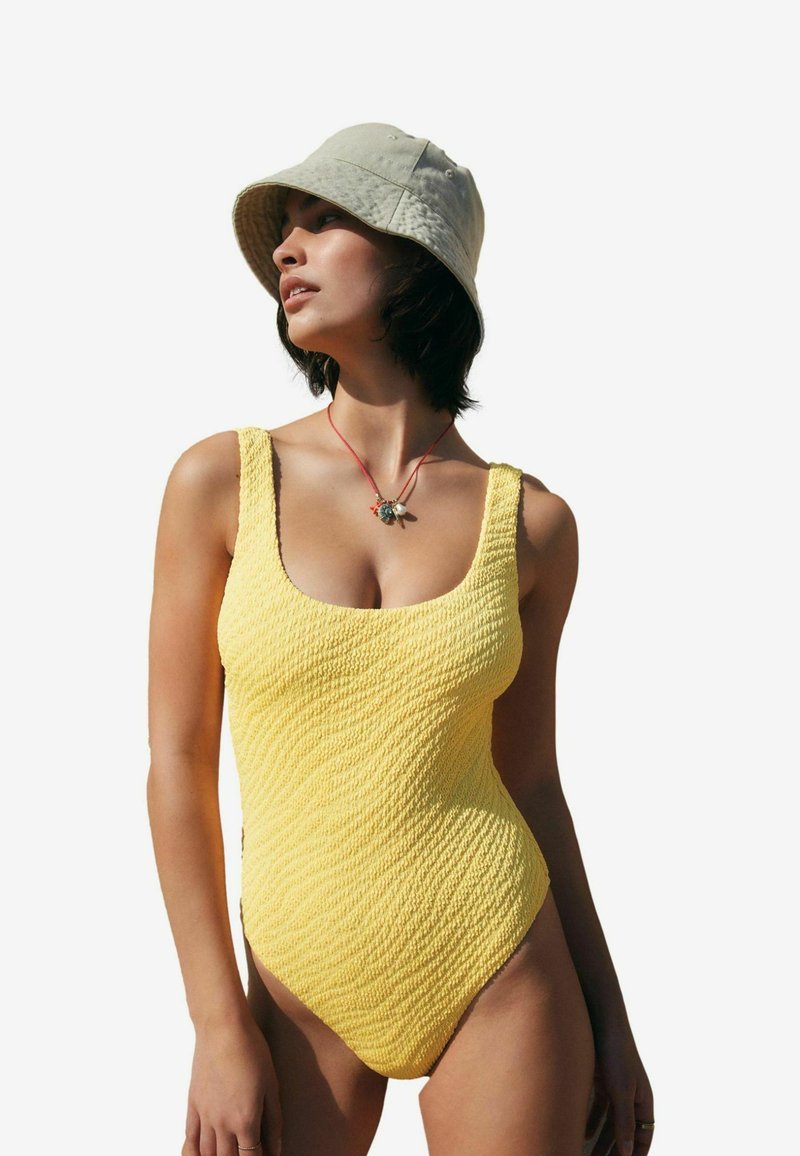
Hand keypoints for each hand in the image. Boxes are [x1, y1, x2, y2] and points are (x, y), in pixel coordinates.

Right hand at [182, 1016, 282, 1155]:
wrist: (222, 1027)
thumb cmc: (251, 1050)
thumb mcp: (271, 1084)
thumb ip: (274, 1120)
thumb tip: (276, 1148)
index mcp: (245, 1120)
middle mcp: (222, 1123)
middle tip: (247, 1153)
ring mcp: (204, 1115)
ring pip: (207, 1154)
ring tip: (227, 1154)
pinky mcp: (192, 1104)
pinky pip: (189, 1139)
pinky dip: (195, 1153)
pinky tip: (202, 1155)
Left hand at [585, 1022, 653, 1155]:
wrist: (601, 1020)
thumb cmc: (616, 1053)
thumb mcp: (621, 1090)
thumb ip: (624, 1121)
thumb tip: (627, 1151)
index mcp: (644, 1100)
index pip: (644, 1135)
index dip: (638, 1152)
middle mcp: (632, 1096)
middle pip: (626, 1131)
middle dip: (616, 1150)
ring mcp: (617, 1088)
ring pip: (611, 1122)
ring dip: (603, 1139)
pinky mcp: (602, 1080)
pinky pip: (600, 1108)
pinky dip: (593, 1121)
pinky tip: (584, 1133)